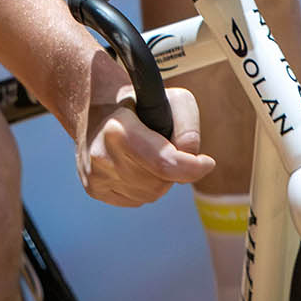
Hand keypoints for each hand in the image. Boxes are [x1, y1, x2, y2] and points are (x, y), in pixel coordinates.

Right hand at [75, 87, 216, 206]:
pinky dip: (143, 186)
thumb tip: (190, 156)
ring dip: (158, 179)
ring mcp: (95, 176)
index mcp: (118, 130)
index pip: (164, 163)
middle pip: (160, 183)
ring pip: (149, 195)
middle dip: (172, 170)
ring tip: (147, 155)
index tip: (207, 163)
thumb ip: (188, 126)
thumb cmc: (140, 104)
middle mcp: (102, 156)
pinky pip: (136, 200)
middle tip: (165, 148)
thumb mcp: (171, 99)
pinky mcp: (93, 189)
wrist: (97, 107)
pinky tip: (134, 165)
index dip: (192, 168)